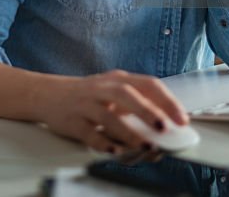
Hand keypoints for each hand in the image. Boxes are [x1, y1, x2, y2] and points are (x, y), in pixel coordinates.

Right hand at [39, 70, 188, 154]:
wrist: (47, 94)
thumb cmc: (88, 96)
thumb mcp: (113, 91)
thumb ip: (137, 103)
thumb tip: (168, 123)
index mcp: (118, 80)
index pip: (147, 84)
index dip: (167, 101)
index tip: (181, 119)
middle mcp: (102, 88)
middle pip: (126, 94)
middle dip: (147, 111)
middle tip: (163, 128)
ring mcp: (86, 104)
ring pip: (107, 115)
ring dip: (128, 132)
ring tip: (143, 145)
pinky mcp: (72, 121)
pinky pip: (88, 132)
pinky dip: (102, 142)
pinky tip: (114, 149)